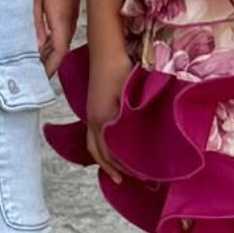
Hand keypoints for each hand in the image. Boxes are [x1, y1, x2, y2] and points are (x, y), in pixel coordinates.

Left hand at [28, 0, 79, 74]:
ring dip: (53, 46)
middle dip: (51, 59)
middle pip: (63, 45)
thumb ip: (36, 21)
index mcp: (61, 16)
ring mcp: (75, 5)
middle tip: (35, 70)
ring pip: (65, 33)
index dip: (51, 66)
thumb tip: (37, 45)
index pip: (59, 50)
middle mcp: (72, 14)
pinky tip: (45, 34)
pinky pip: (66, 22)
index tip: (40, 76)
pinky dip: (56, 33)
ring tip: (37, 56)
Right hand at [85, 48, 131, 181]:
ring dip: (105, 162)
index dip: (127, 167)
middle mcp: (93, 121)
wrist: (105, 51)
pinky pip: (92, 136)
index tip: (143, 176)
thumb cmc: (120, 70)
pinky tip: (109, 149)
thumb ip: (129, 120)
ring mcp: (91, 115)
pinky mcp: (92, 109)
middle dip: (115, 169)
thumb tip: (139, 142)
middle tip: (132, 181)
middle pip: (101, 154)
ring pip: (93, 146)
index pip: (112, 153)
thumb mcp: (128, 97)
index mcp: (103, 120)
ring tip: (117, 174)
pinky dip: (100, 149)